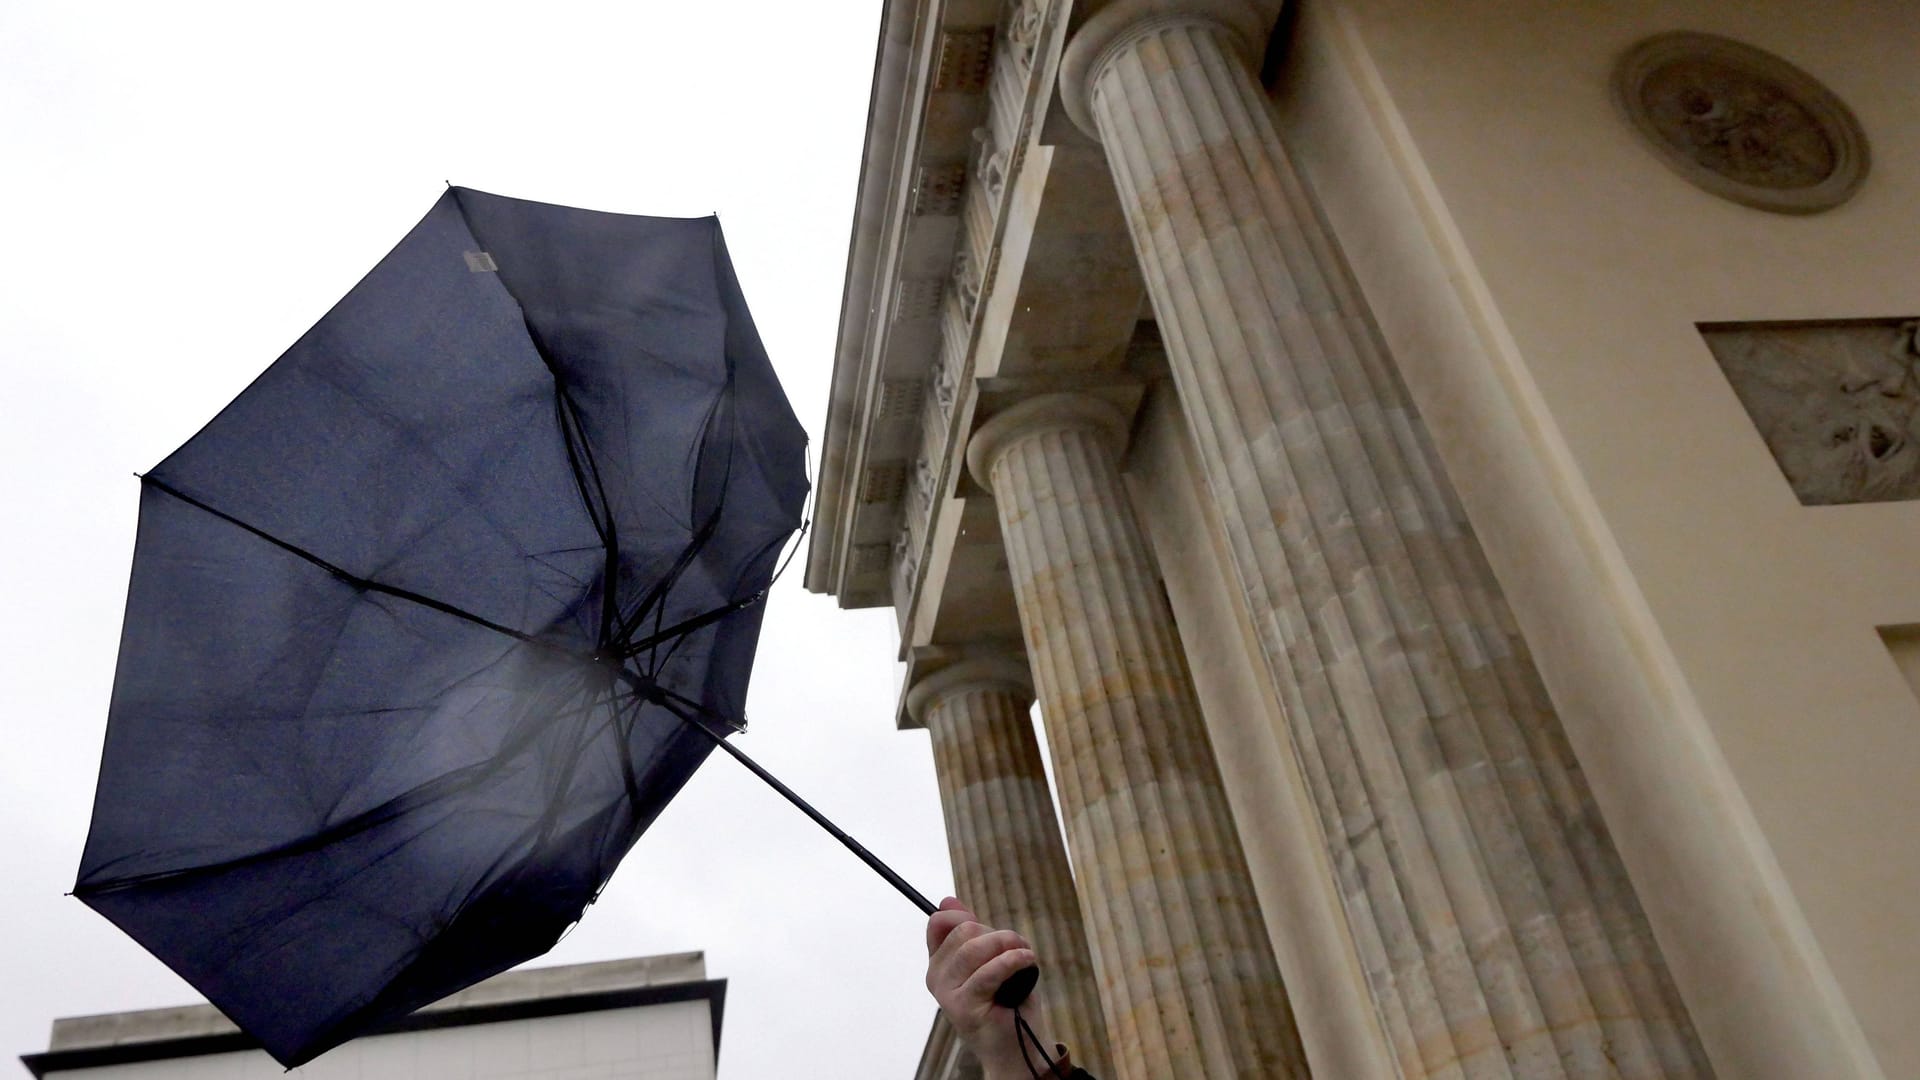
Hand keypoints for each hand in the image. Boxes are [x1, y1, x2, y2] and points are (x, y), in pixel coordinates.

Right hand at [925, 897, 1036, 1079]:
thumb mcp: (990, 960)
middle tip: (1017, 947)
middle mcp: (937, 977)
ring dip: (1008, 944)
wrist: (1018, 1047)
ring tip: (1025, 955)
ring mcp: (947, 993)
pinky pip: (988, 971)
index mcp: (940, 964)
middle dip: (997, 934)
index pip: (938, 923)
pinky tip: (1027, 960)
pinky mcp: (964, 1006)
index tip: (987, 925)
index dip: (963, 916)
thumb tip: (948, 900)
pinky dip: (1012, 961)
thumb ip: (971, 933)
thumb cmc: (1007, 1003)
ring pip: (974, 948)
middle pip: (963, 931)